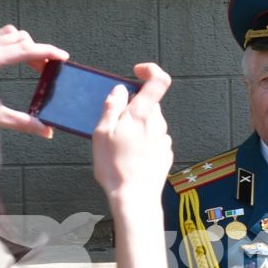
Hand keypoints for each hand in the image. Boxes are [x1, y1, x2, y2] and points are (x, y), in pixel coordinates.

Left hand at [0, 26, 70, 137]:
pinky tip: (12, 57)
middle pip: (23, 40)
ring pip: (11, 34)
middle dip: (39, 53)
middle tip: (49, 70)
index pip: (27, 49)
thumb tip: (48, 132)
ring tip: (33, 66)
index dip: (48, 52)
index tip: (64, 57)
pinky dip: (10, 41)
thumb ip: (23, 122)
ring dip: (26, 46)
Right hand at [92, 62, 174, 201]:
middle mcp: (158, 124)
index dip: (150, 70)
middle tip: (114, 124)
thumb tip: (119, 90)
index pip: (158, 81)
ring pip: (150, 122)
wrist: (134, 197)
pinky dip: (142, 141)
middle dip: (132, 107)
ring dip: (136, 126)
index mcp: (142, 114)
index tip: (136, 72)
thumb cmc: (115, 167)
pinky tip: (130, 156)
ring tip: (119, 145)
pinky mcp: (165, 154)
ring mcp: (164, 139)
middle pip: (148, 104)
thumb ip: (112, 107)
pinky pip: (153, 139)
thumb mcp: (102, 132)